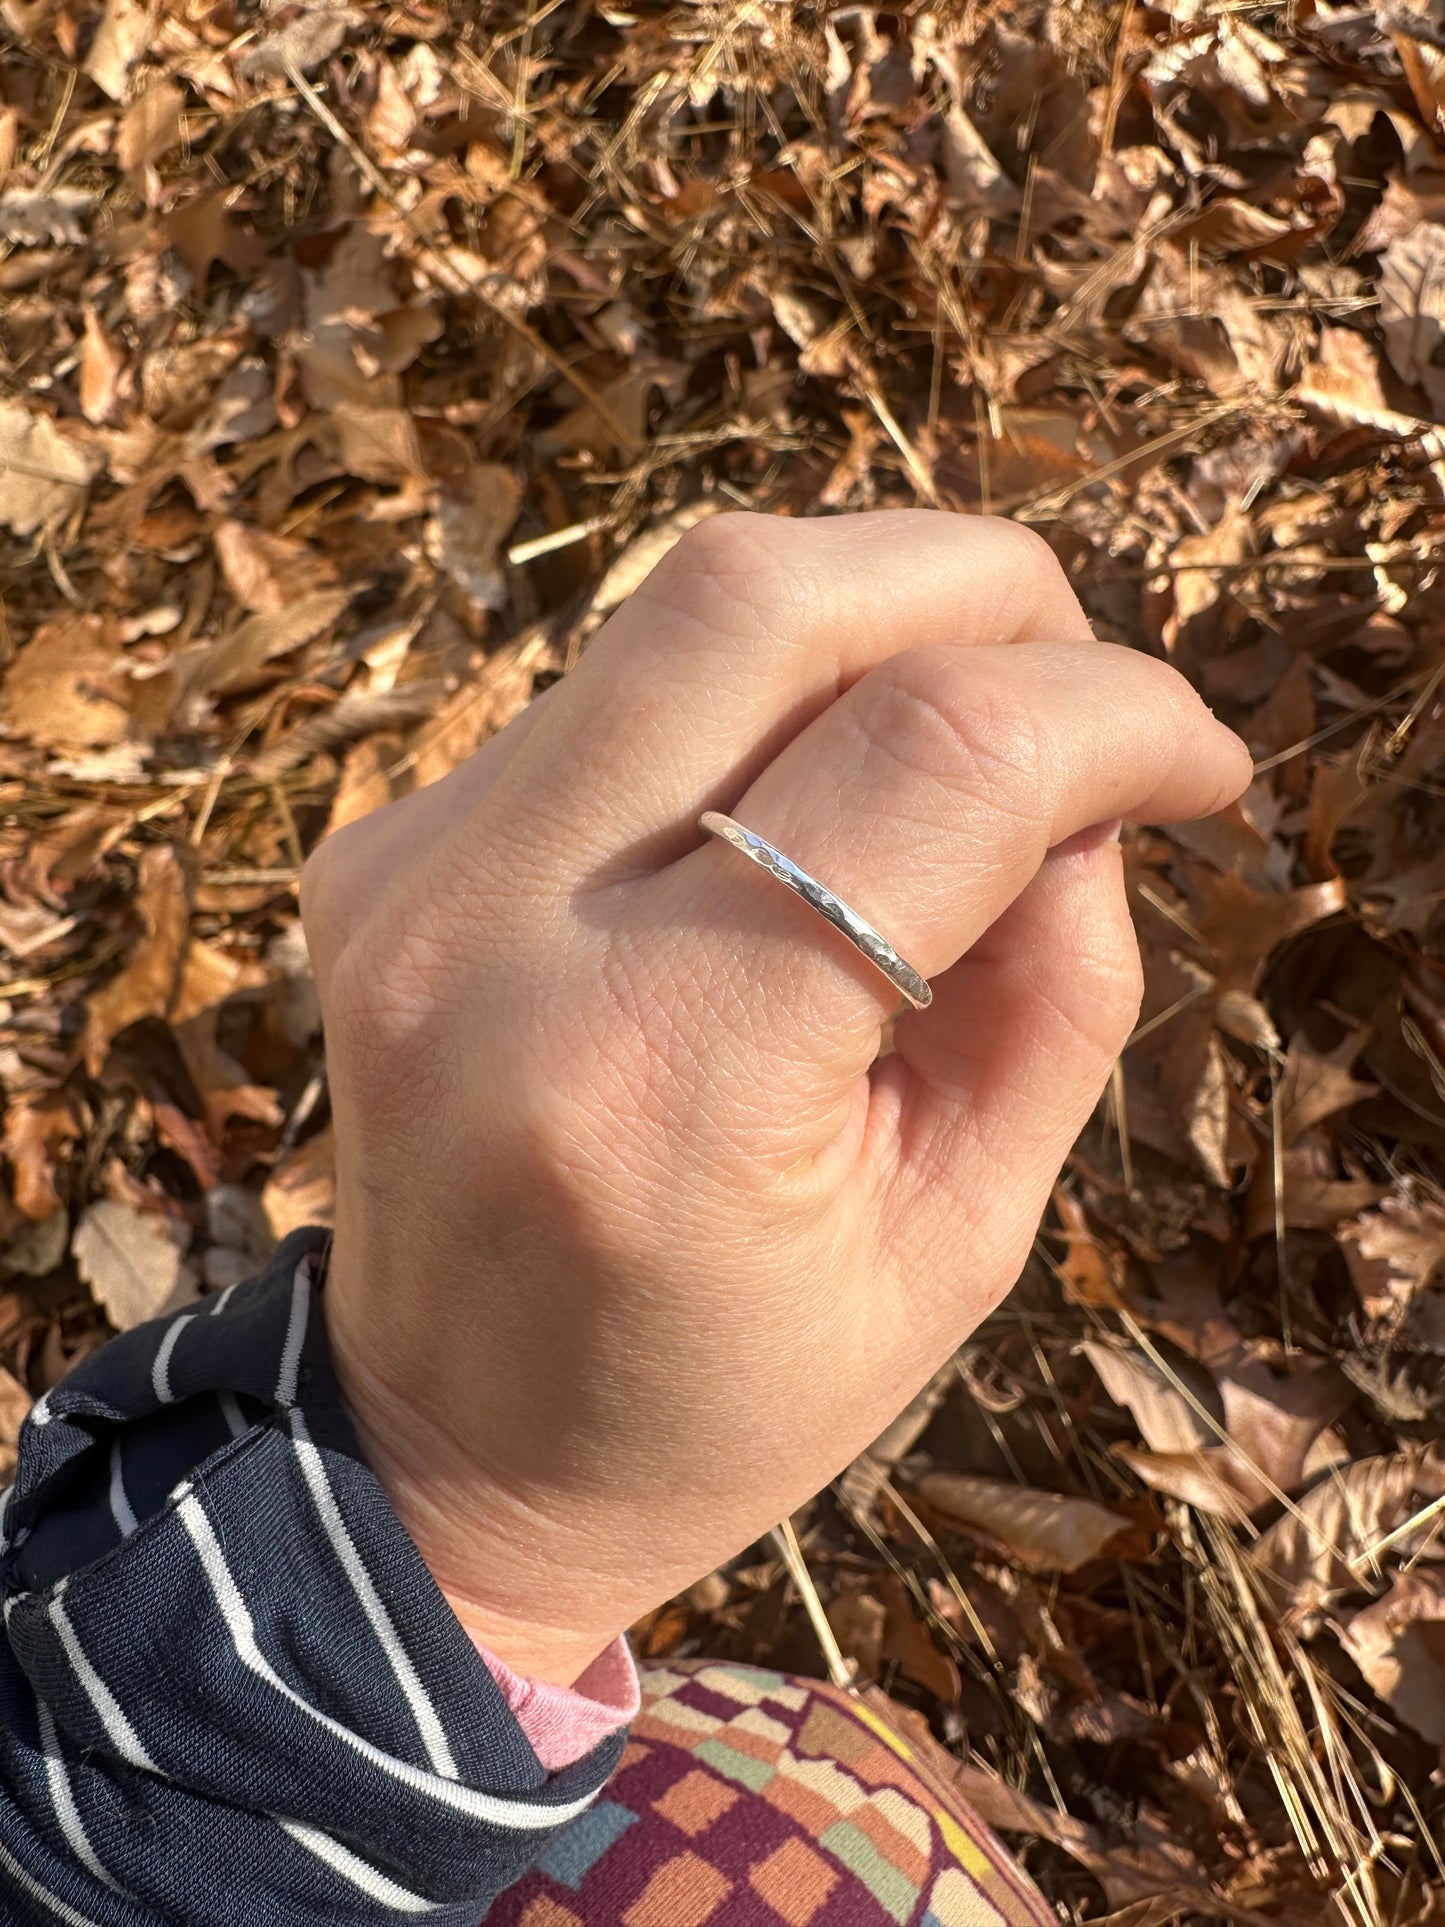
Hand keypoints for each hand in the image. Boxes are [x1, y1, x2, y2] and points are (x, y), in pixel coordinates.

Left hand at [300, 511, 1250, 1685]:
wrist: (443, 1454)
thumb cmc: (722, 1393)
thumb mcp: (953, 1245)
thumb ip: (1057, 998)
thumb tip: (1085, 794)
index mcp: (663, 1074)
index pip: (935, 758)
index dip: (1115, 713)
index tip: (1198, 765)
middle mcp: (497, 931)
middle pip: (767, 594)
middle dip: (981, 589)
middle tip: (1073, 700)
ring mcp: (415, 871)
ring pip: (683, 611)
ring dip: (867, 638)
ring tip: (946, 771)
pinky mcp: (382, 849)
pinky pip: (614, 691)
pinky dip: (752, 712)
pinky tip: (787, 833)